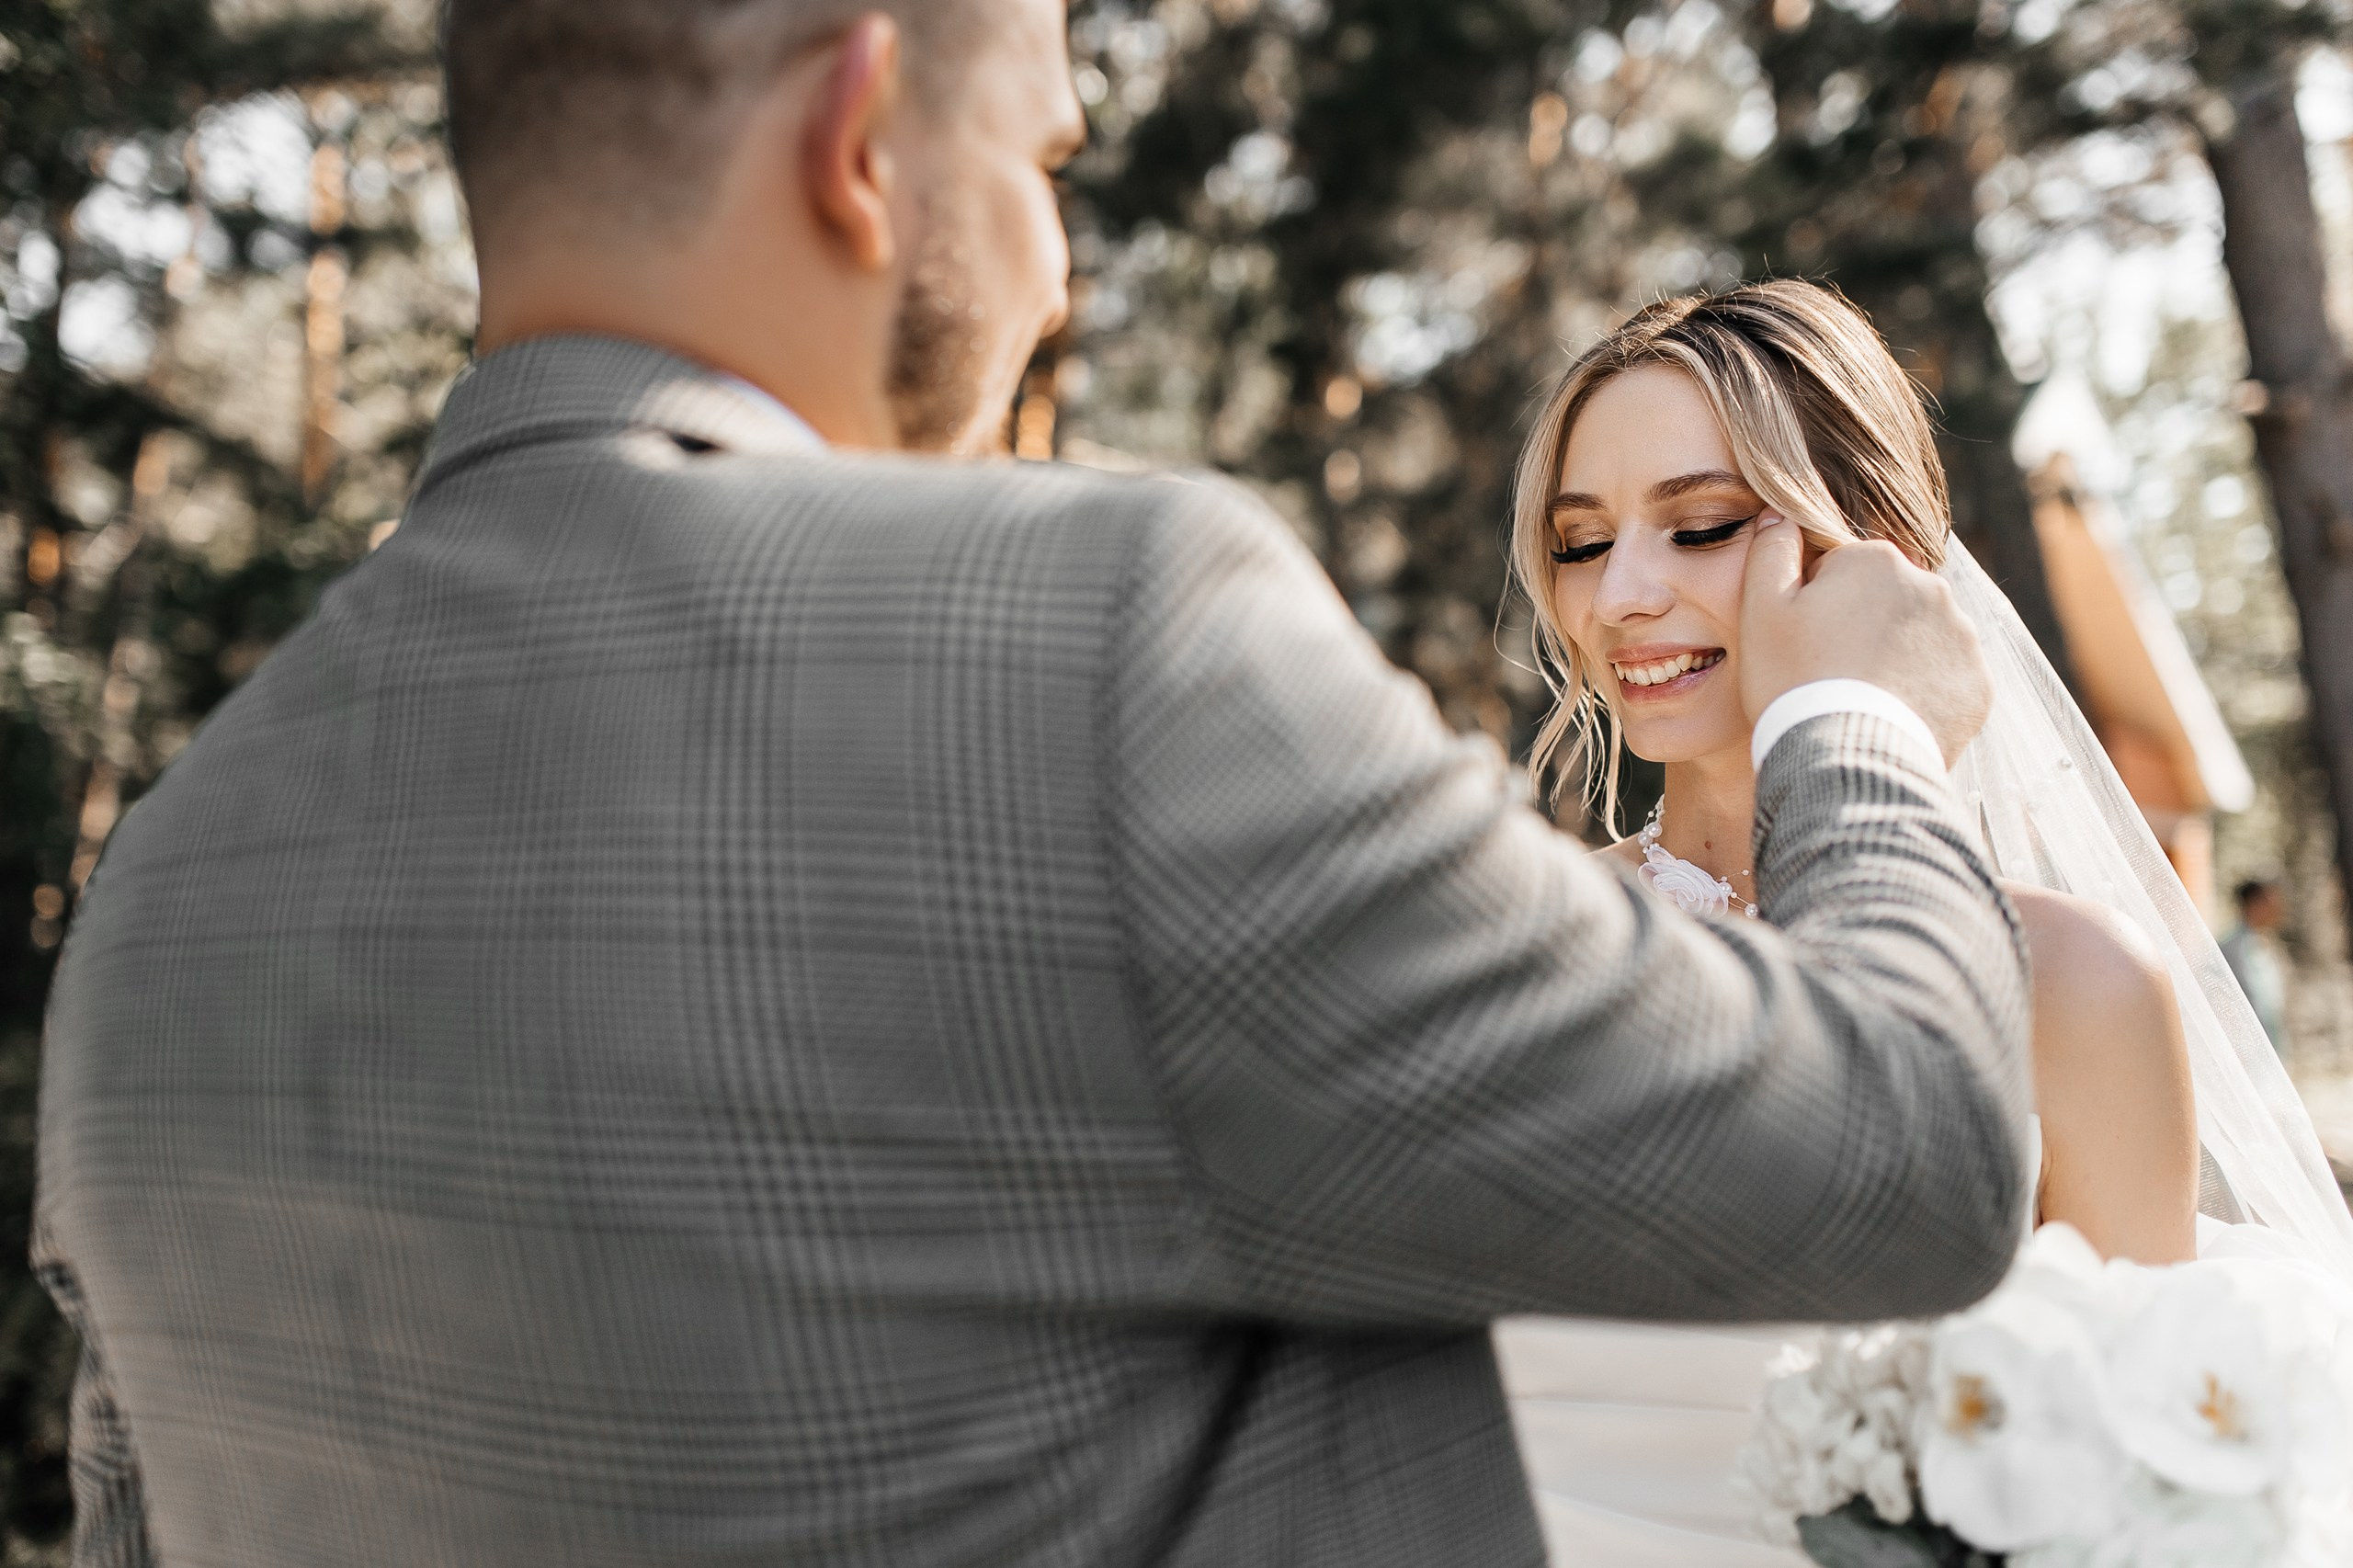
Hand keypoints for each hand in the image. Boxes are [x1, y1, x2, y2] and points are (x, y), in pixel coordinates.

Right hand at [1738, 513, 1990, 764]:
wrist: (1847, 762)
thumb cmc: (1794, 681)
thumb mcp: (1761, 610)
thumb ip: (1770, 550)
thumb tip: (1779, 512)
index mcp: (1877, 560)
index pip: (1841, 568)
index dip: (1815, 604)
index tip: (1803, 640)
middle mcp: (1932, 588)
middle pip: (1885, 600)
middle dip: (1861, 627)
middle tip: (1828, 672)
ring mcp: (1962, 638)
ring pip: (1918, 638)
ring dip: (1894, 658)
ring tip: (1859, 699)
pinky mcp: (1977, 685)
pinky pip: (1944, 679)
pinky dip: (1921, 692)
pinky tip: (1888, 715)